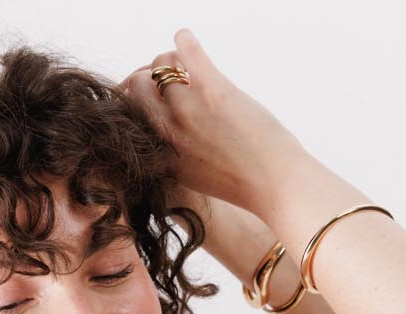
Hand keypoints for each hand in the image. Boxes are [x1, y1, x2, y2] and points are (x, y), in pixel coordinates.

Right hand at [119, 28, 303, 212]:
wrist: (273, 182)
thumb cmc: (241, 182)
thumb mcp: (195, 175)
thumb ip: (175, 151)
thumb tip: (168, 125)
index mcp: (161, 153)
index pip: (131, 113)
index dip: (139, 98)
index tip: (151, 92)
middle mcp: (168, 131)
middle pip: (138, 86)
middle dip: (149, 76)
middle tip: (168, 76)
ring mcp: (188, 109)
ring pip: (162, 64)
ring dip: (172, 59)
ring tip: (187, 63)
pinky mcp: (213, 89)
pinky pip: (187, 50)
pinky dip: (185, 40)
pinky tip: (187, 39)